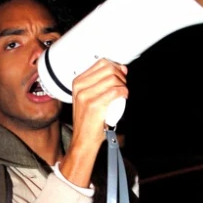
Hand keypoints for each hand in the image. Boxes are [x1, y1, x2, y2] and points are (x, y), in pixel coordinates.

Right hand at [59, 59, 127, 186]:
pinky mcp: (94, 105)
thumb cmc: (89, 120)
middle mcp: (80, 87)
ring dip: (123, 84)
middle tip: (123, 86)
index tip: (121, 75)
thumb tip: (121, 68)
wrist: (83, 140)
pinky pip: (115, 91)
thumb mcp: (89, 97)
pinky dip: (124, 92)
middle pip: (108, 68)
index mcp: (78, 82)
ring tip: (123, 93)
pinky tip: (124, 96)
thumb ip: (101, 83)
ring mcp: (85, 95)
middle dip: (120, 75)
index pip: (101, 62)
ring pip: (112, 79)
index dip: (115, 66)